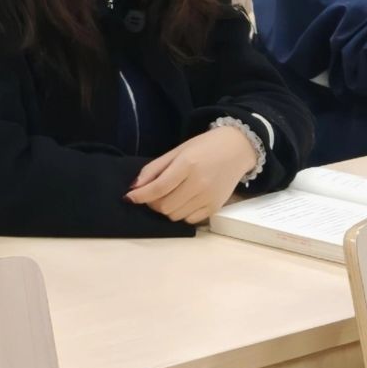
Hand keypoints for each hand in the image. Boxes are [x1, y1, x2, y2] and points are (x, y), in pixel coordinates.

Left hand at [126, 127, 257, 223]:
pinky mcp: (216, 207)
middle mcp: (199, 183)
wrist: (237, 149)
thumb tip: (134, 188)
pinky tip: (183, 201)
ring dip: (166, 209)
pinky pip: (190, 220)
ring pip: (175, 216)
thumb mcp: (177, 150)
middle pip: (165, 206)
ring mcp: (209, 197)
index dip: (140, 196)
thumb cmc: (204, 147)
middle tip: (152, 194)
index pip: (158, 188)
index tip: (129, 197)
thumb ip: (154, 168)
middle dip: (152, 203)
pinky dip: (181, 214)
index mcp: (188, 164)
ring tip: (168, 196)